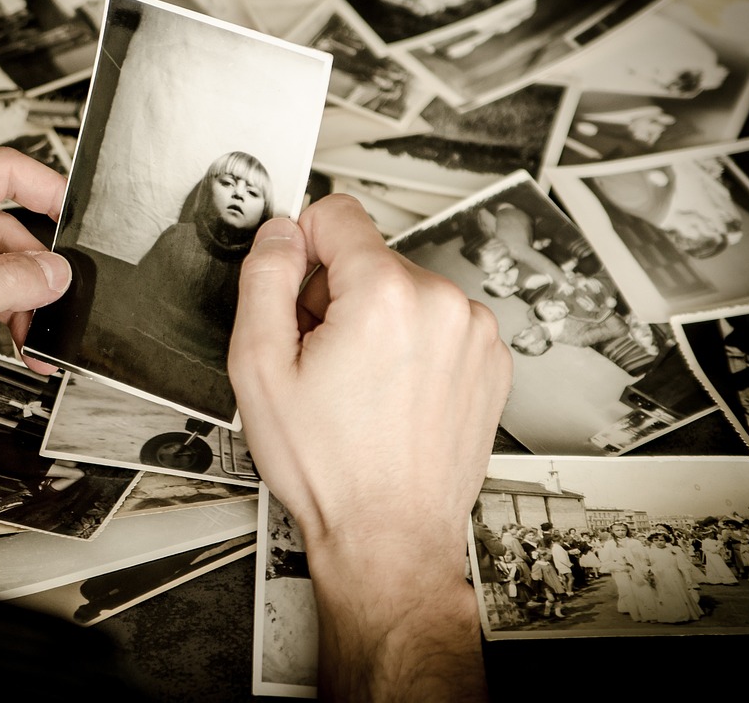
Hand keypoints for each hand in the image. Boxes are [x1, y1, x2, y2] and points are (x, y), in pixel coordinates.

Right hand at [229, 194, 510, 698]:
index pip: (337, 213)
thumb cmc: (331, 469)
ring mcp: (474, 333)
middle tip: (321, 361)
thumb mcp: (258, 369)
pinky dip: (411, 346)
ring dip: (375, 322)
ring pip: (403, 291)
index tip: (294, 287)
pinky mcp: (490, 360)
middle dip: (337, 296)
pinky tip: (390, 395)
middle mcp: (442, 303)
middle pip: (368, 258)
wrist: (389, 536)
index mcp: (386, 295)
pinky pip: (436, 323)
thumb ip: (262, 280)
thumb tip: (279, 235)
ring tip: (358, 385)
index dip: (301, 247)